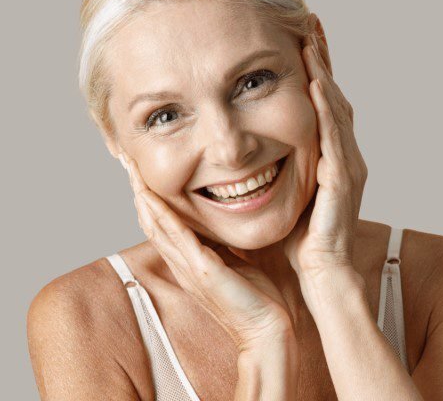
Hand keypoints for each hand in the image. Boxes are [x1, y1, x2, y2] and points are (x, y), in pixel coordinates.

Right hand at [118, 151, 294, 352]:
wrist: (266, 329)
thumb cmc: (254, 298)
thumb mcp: (234, 262)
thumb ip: (220, 245)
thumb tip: (219, 224)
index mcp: (189, 262)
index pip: (162, 225)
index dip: (150, 199)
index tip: (143, 173)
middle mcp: (182, 264)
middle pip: (151, 222)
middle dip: (139, 190)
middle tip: (127, 162)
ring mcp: (189, 268)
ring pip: (158, 227)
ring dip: (143, 197)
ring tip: (132, 171)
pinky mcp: (203, 271)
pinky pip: (178, 238)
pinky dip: (163, 216)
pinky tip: (151, 198)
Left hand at [283, 23, 367, 282]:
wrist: (318, 273)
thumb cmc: (296, 235)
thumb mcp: (282, 190)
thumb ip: (272, 164)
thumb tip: (238, 145)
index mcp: (326, 154)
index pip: (318, 102)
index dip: (310, 68)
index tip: (298, 36)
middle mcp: (341, 153)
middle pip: (331, 96)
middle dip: (321, 59)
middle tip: (309, 22)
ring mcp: (347, 165)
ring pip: (336, 109)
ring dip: (323, 74)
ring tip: (311, 40)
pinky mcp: (344, 181)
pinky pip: (334, 138)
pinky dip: (326, 110)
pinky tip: (315, 84)